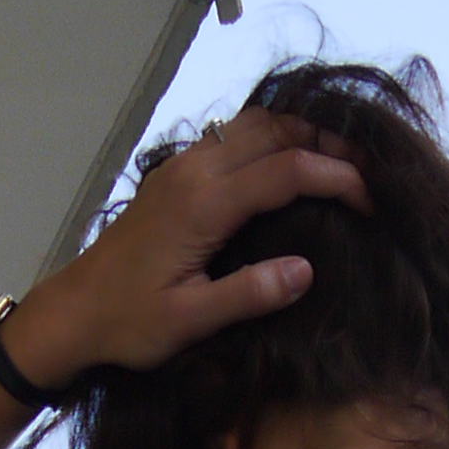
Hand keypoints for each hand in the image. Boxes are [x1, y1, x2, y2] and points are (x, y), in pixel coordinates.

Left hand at [11, 112, 370, 393]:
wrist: (75, 310)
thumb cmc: (129, 323)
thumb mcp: (190, 321)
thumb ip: (249, 294)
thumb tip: (306, 271)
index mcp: (204, 204)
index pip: (287, 170)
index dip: (337, 179)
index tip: (372, 202)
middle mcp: (195, 171)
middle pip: (275, 131)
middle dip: (327, 144)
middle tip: (368, 173)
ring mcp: (183, 166)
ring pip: (253, 125)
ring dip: (299, 135)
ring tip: (338, 164)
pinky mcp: (176, 174)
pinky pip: (232, 136)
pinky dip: (271, 140)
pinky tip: (290, 164)